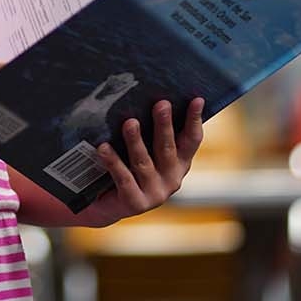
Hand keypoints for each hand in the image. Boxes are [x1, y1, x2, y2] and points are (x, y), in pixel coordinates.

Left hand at [81, 98, 204, 226]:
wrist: (106, 205)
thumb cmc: (127, 166)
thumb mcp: (144, 149)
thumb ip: (150, 132)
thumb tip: (146, 95)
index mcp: (179, 163)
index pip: (191, 140)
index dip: (194, 120)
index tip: (197, 99)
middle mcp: (172, 179)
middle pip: (167, 148)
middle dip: (164, 125)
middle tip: (161, 104)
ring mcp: (155, 194)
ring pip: (143, 162)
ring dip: (136, 141)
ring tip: (129, 123)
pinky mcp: (135, 203)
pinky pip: (123, 178)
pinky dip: (113, 161)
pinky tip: (103, 147)